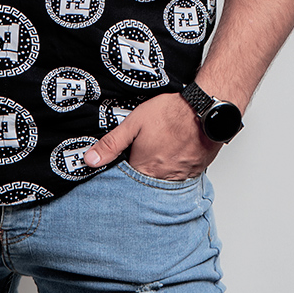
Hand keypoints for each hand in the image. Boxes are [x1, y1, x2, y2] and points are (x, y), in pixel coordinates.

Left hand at [83, 92, 220, 180]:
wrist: (204, 110)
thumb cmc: (170, 113)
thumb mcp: (133, 123)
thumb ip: (111, 143)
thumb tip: (90, 160)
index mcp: (144, 168)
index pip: (127, 180)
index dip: (124, 169)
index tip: (126, 160)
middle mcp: (162, 177)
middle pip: (146, 182)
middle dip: (142, 171)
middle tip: (146, 152)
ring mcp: (181, 176)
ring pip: (164, 180)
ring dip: (160, 170)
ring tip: (161, 152)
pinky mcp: (195, 171)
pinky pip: (182, 176)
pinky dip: (177, 168)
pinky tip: (176, 153)